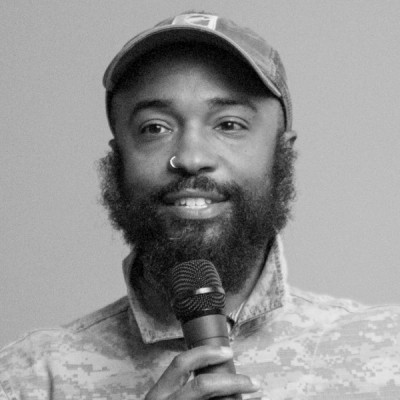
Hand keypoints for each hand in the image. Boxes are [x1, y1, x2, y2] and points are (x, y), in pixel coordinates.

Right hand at [145, 345, 259, 399]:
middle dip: (232, 381)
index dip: (206, 354)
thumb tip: (220, 380)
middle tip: (253, 382)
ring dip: (237, 399)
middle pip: (202, 385)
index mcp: (159, 394)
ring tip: (256, 397)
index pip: (181, 364)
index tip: (228, 352)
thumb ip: (184, 390)